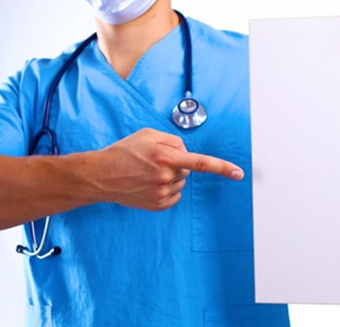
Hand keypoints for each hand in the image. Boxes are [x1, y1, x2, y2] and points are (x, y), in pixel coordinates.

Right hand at [91, 128, 243, 211]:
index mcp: (165, 156)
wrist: (100, 175)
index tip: (238, 173)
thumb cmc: (124, 152)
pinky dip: (167, 189)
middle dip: (177, 164)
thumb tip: (187, 152)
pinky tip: (149, 184)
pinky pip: (174, 196)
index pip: (201, 163)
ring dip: (171, 177)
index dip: (222, 167)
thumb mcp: (149, 134)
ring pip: (181, 183)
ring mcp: (161, 193)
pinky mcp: (157, 205)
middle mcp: (165, 176)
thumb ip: (173, 140)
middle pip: (188, 170)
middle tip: (154, 161)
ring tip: (147, 172)